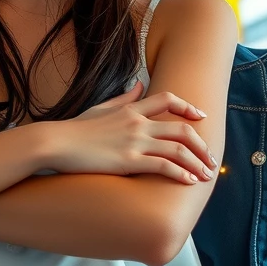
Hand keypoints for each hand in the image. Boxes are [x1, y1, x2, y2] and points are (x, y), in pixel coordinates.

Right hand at [41, 81, 216, 182]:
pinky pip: (163, 166)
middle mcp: (137, 123)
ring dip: (197, 163)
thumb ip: (124, 97)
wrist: (55, 142)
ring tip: (206, 175)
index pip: (168, 100)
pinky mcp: (128, 161)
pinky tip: (189, 181)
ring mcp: (134, 142)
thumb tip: (140, 84)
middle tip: (211, 159)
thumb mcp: (101, 107)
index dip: (189, 107)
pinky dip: (180, 174)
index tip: (201, 117)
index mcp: (131, 109)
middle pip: (182, 128)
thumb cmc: (74, 128)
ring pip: (178, 149)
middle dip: (202, 145)